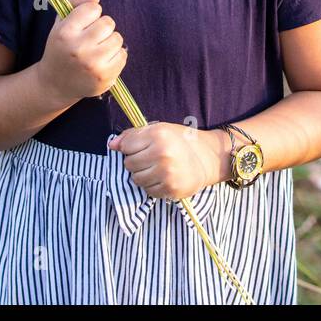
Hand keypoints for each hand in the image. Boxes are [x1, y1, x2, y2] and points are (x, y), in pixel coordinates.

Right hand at [37, 0, 127, 106]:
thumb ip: (77, 4)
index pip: (93, 8)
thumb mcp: (60, 24)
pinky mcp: (105, 77)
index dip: (91, 14)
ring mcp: (93, 65)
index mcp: (65, 32)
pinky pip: (123, 55)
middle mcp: (78, 48)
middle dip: (102, 28)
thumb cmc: (60, 49)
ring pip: (118, 38)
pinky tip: (102, 61)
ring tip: (97, 49)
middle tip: (92, 38)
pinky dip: (116, 56)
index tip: (84, 24)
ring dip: (110, 41)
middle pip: (108, 22)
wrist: (55, 84)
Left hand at [106, 122, 222, 200]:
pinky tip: (162, 178)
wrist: (209, 158)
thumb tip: (111, 145)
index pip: (126, 146)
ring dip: (142, 175)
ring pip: (136, 179)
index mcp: (158, 134)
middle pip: (128, 164)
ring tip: (155, 169)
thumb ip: (133, 135)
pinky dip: (152, 186)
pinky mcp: (171, 189)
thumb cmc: (180, 141)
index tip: (140, 148)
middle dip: (135, 162)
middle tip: (149, 159)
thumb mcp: (159, 129)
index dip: (129, 148)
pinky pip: (148, 191)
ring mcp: (166, 173)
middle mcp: (162, 153)